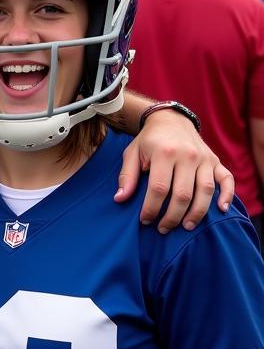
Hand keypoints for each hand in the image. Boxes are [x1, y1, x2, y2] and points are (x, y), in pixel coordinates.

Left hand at [115, 112, 233, 231]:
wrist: (170, 120)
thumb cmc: (149, 141)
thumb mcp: (132, 153)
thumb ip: (127, 176)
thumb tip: (119, 199)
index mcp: (164, 153)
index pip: (159, 188)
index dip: (152, 208)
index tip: (145, 220)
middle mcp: (187, 155)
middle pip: (183, 194)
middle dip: (173, 216)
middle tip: (164, 229)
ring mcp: (204, 158)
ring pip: (205, 191)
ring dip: (197, 213)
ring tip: (186, 227)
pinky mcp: (216, 161)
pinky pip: (227, 179)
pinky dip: (228, 195)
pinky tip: (221, 210)